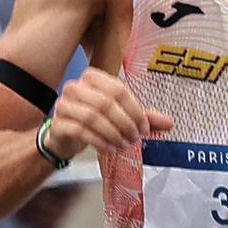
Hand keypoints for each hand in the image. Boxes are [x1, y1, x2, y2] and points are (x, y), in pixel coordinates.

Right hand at [47, 68, 172, 158]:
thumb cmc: (93, 121)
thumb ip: (142, 117)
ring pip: (92, 117)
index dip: (135, 110)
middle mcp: (74, 88)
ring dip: (113, 133)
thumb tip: (169, 123)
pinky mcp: (57, 123)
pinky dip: (98, 141)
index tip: (144, 127)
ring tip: (123, 144)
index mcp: (92, 79)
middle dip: (125, 124)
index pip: (118, 90)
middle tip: (135, 138)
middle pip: (105, 103)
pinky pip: (80, 131)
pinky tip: (109, 148)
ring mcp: (63, 105)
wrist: (65, 136)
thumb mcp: (120, 115)